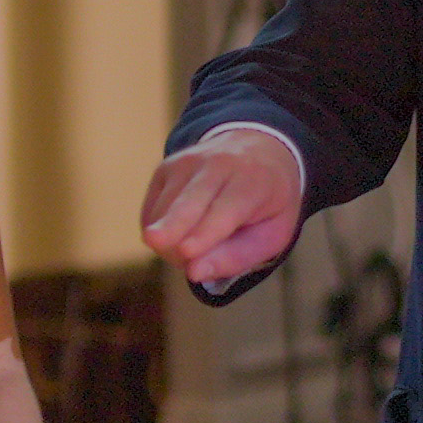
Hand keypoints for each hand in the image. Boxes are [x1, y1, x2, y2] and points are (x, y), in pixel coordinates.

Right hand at [139, 125, 304, 293]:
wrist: (259, 150)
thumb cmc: (267, 203)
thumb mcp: (271, 234)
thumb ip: (237, 256)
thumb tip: (194, 272)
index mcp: (253, 181)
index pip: (226, 210)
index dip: (206, 232)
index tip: (187, 251)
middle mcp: (217, 165)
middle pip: (188, 202)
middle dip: (172, 224)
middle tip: (153, 242)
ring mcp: (185, 163)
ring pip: (164, 212)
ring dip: (171, 245)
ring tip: (196, 249)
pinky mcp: (164, 169)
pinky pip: (151, 211)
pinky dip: (161, 233)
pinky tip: (181, 233)